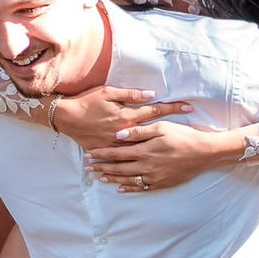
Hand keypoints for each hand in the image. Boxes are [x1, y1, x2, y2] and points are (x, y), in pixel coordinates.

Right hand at [46, 86, 191, 150]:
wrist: (66, 118)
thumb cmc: (87, 102)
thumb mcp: (109, 93)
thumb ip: (131, 95)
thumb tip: (152, 95)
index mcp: (127, 116)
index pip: (156, 111)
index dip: (173, 108)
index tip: (189, 107)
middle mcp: (125, 133)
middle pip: (154, 131)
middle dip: (174, 129)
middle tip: (192, 130)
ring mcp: (117, 145)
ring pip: (143, 148)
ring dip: (160, 148)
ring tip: (177, 150)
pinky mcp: (109, 152)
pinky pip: (127, 159)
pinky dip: (139, 160)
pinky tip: (152, 164)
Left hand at [86, 122, 245, 190]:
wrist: (204, 153)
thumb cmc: (184, 136)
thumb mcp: (162, 127)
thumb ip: (139, 131)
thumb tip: (119, 135)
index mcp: (145, 151)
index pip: (117, 153)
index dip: (102, 154)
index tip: (89, 154)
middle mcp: (147, 166)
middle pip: (119, 168)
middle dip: (102, 168)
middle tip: (89, 169)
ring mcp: (154, 177)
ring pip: (128, 179)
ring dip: (113, 178)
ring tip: (100, 178)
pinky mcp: (162, 183)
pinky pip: (141, 188)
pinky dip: (129, 188)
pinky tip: (120, 188)